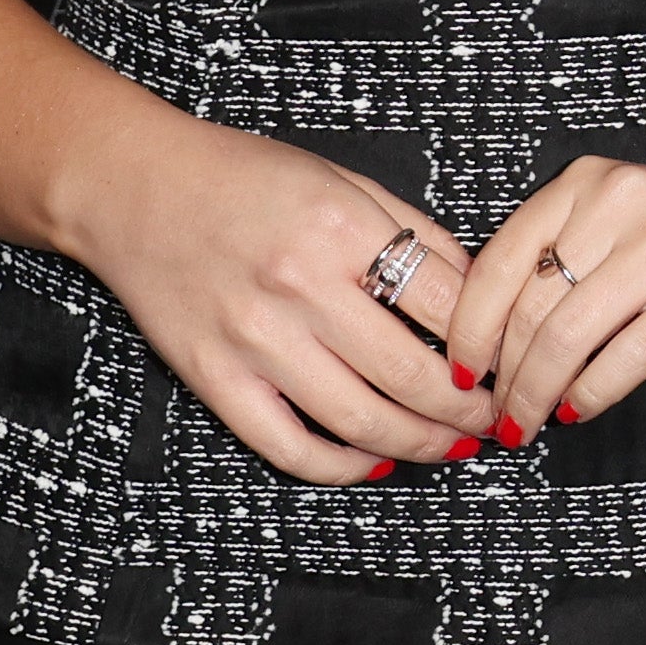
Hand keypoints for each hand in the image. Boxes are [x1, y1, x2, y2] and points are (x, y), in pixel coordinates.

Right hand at [64, 118, 483, 483]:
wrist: (135, 188)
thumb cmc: (243, 178)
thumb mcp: (343, 180)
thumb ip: (411, 232)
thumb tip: (477, 290)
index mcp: (342, 228)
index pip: (446, 304)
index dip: (491, 345)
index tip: (511, 363)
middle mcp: (300, 287)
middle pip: (411, 373)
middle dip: (467, 410)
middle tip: (493, 420)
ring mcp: (253, 340)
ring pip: (358, 419)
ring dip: (418, 444)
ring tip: (450, 447)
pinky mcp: (214, 377)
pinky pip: (288, 445)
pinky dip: (339, 466)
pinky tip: (373, 460)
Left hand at [443, 155, 645, 446]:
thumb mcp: (624, 223)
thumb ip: (562, 256)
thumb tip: (482, 336)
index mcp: (591, 182)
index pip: (498, 261)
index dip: (468, 330)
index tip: (462, 375)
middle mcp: (625, 203)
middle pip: (528, 307)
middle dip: (503, 377)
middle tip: (498, 417)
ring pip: (567, 336)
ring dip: (537, 394)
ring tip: (529, 423)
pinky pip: (623, 358)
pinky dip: (590, 393)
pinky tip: (581, 409)